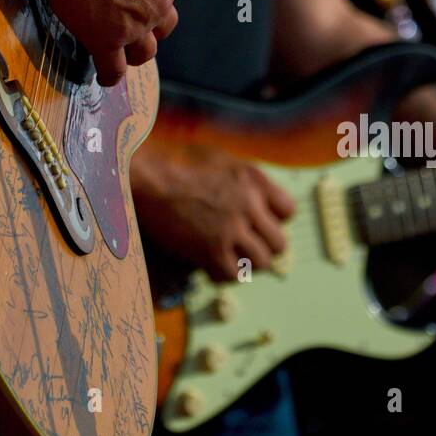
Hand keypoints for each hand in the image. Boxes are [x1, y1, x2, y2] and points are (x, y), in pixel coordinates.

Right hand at [33, 0, 181, 85]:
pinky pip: (114, 70)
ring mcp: (134, 26)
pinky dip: (109, 75)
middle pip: (162, 27)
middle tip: (132, 25)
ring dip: (134, 53)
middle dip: (149, 28)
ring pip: (144, 53)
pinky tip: (104, 75)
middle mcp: (158, 4)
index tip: (137, 0)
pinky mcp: (108, 41)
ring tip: (121, 53)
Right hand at [132, 149, 294, 281]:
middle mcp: (249, 204)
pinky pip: (233, 275)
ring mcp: (231, 228)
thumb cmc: (176, 164)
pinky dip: (223, 274)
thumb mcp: (220, 160)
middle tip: (244, 246)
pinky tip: (209, 264)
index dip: (274, 221)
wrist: (147, 177)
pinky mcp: (211, 249)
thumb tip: (256, 201)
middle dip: (263, 247)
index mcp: (253, 179)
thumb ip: (244, 181)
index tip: (258, 223)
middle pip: (279, 243)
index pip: (288, 211)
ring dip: (245, 263)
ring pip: (261, 263)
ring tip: (227, 256)